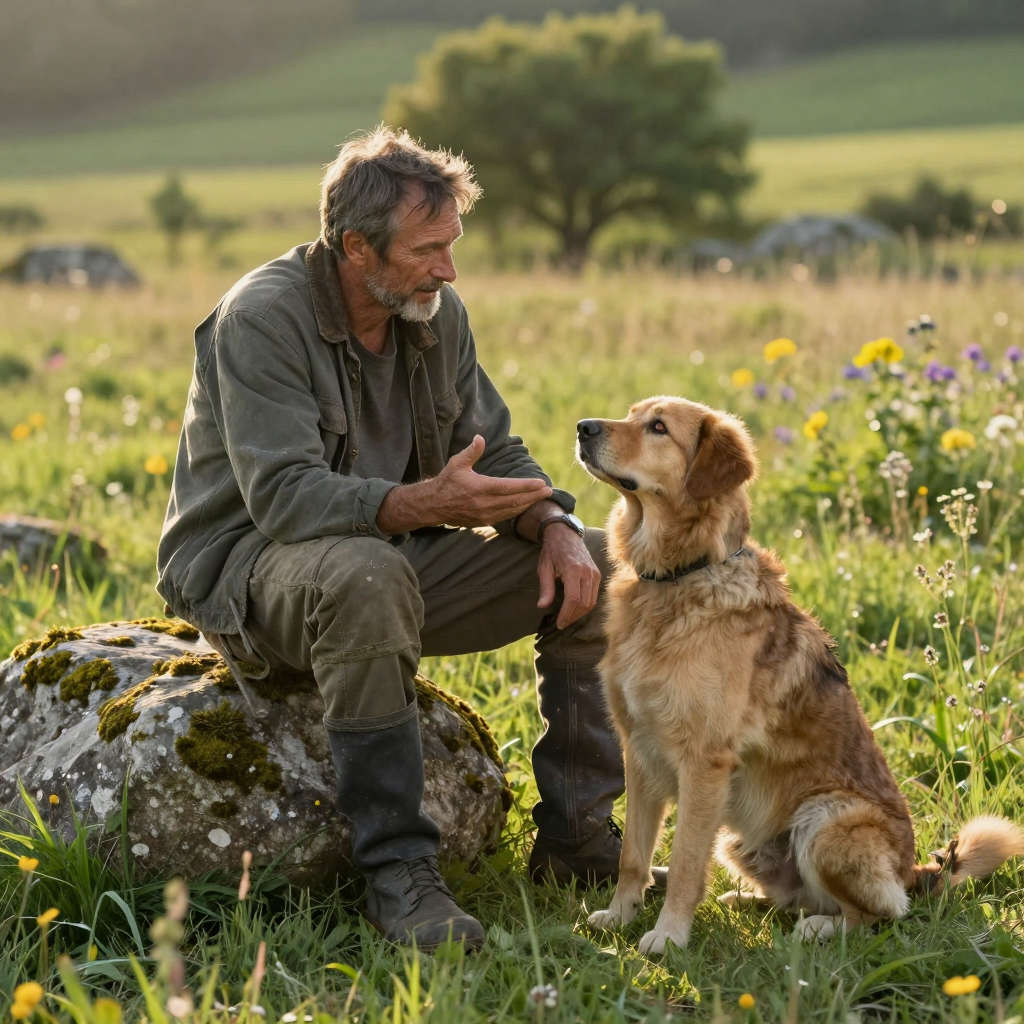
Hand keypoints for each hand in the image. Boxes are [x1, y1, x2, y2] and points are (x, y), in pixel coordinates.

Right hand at [377, 435, 552, 533]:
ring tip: (542, 497)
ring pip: (512, 510)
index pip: (508, 488)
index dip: (526, 486)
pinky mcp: (483, 521)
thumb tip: (480, 438)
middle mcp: (484, 504)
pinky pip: (505, 517)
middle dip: (534, 496)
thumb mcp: (457, 463)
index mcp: (480, 488)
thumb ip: (471, 452)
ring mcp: (485, 514)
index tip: (541, 483)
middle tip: (549, 490)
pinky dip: (517, 511)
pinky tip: (526, 505)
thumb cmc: (446, 482)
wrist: (433, 505)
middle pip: (515, 501)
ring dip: (528, 504)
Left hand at [537, 523, 600, 628]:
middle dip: (573, 616)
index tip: (559, 623)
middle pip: (584, 603)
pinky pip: (594, 595)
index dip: (566, 614)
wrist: (565, 534)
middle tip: (562, 623)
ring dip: (580, 613)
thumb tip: (542, 606)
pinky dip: (586, 605)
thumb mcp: (544, 568)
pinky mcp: (597, 574)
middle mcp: (587, 572)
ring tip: (568, 618)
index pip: (573, 599)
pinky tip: (575, 609)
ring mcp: (594, 573)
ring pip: (591, 601)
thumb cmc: (552, 551)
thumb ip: (545, 588)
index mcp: (573, 570)